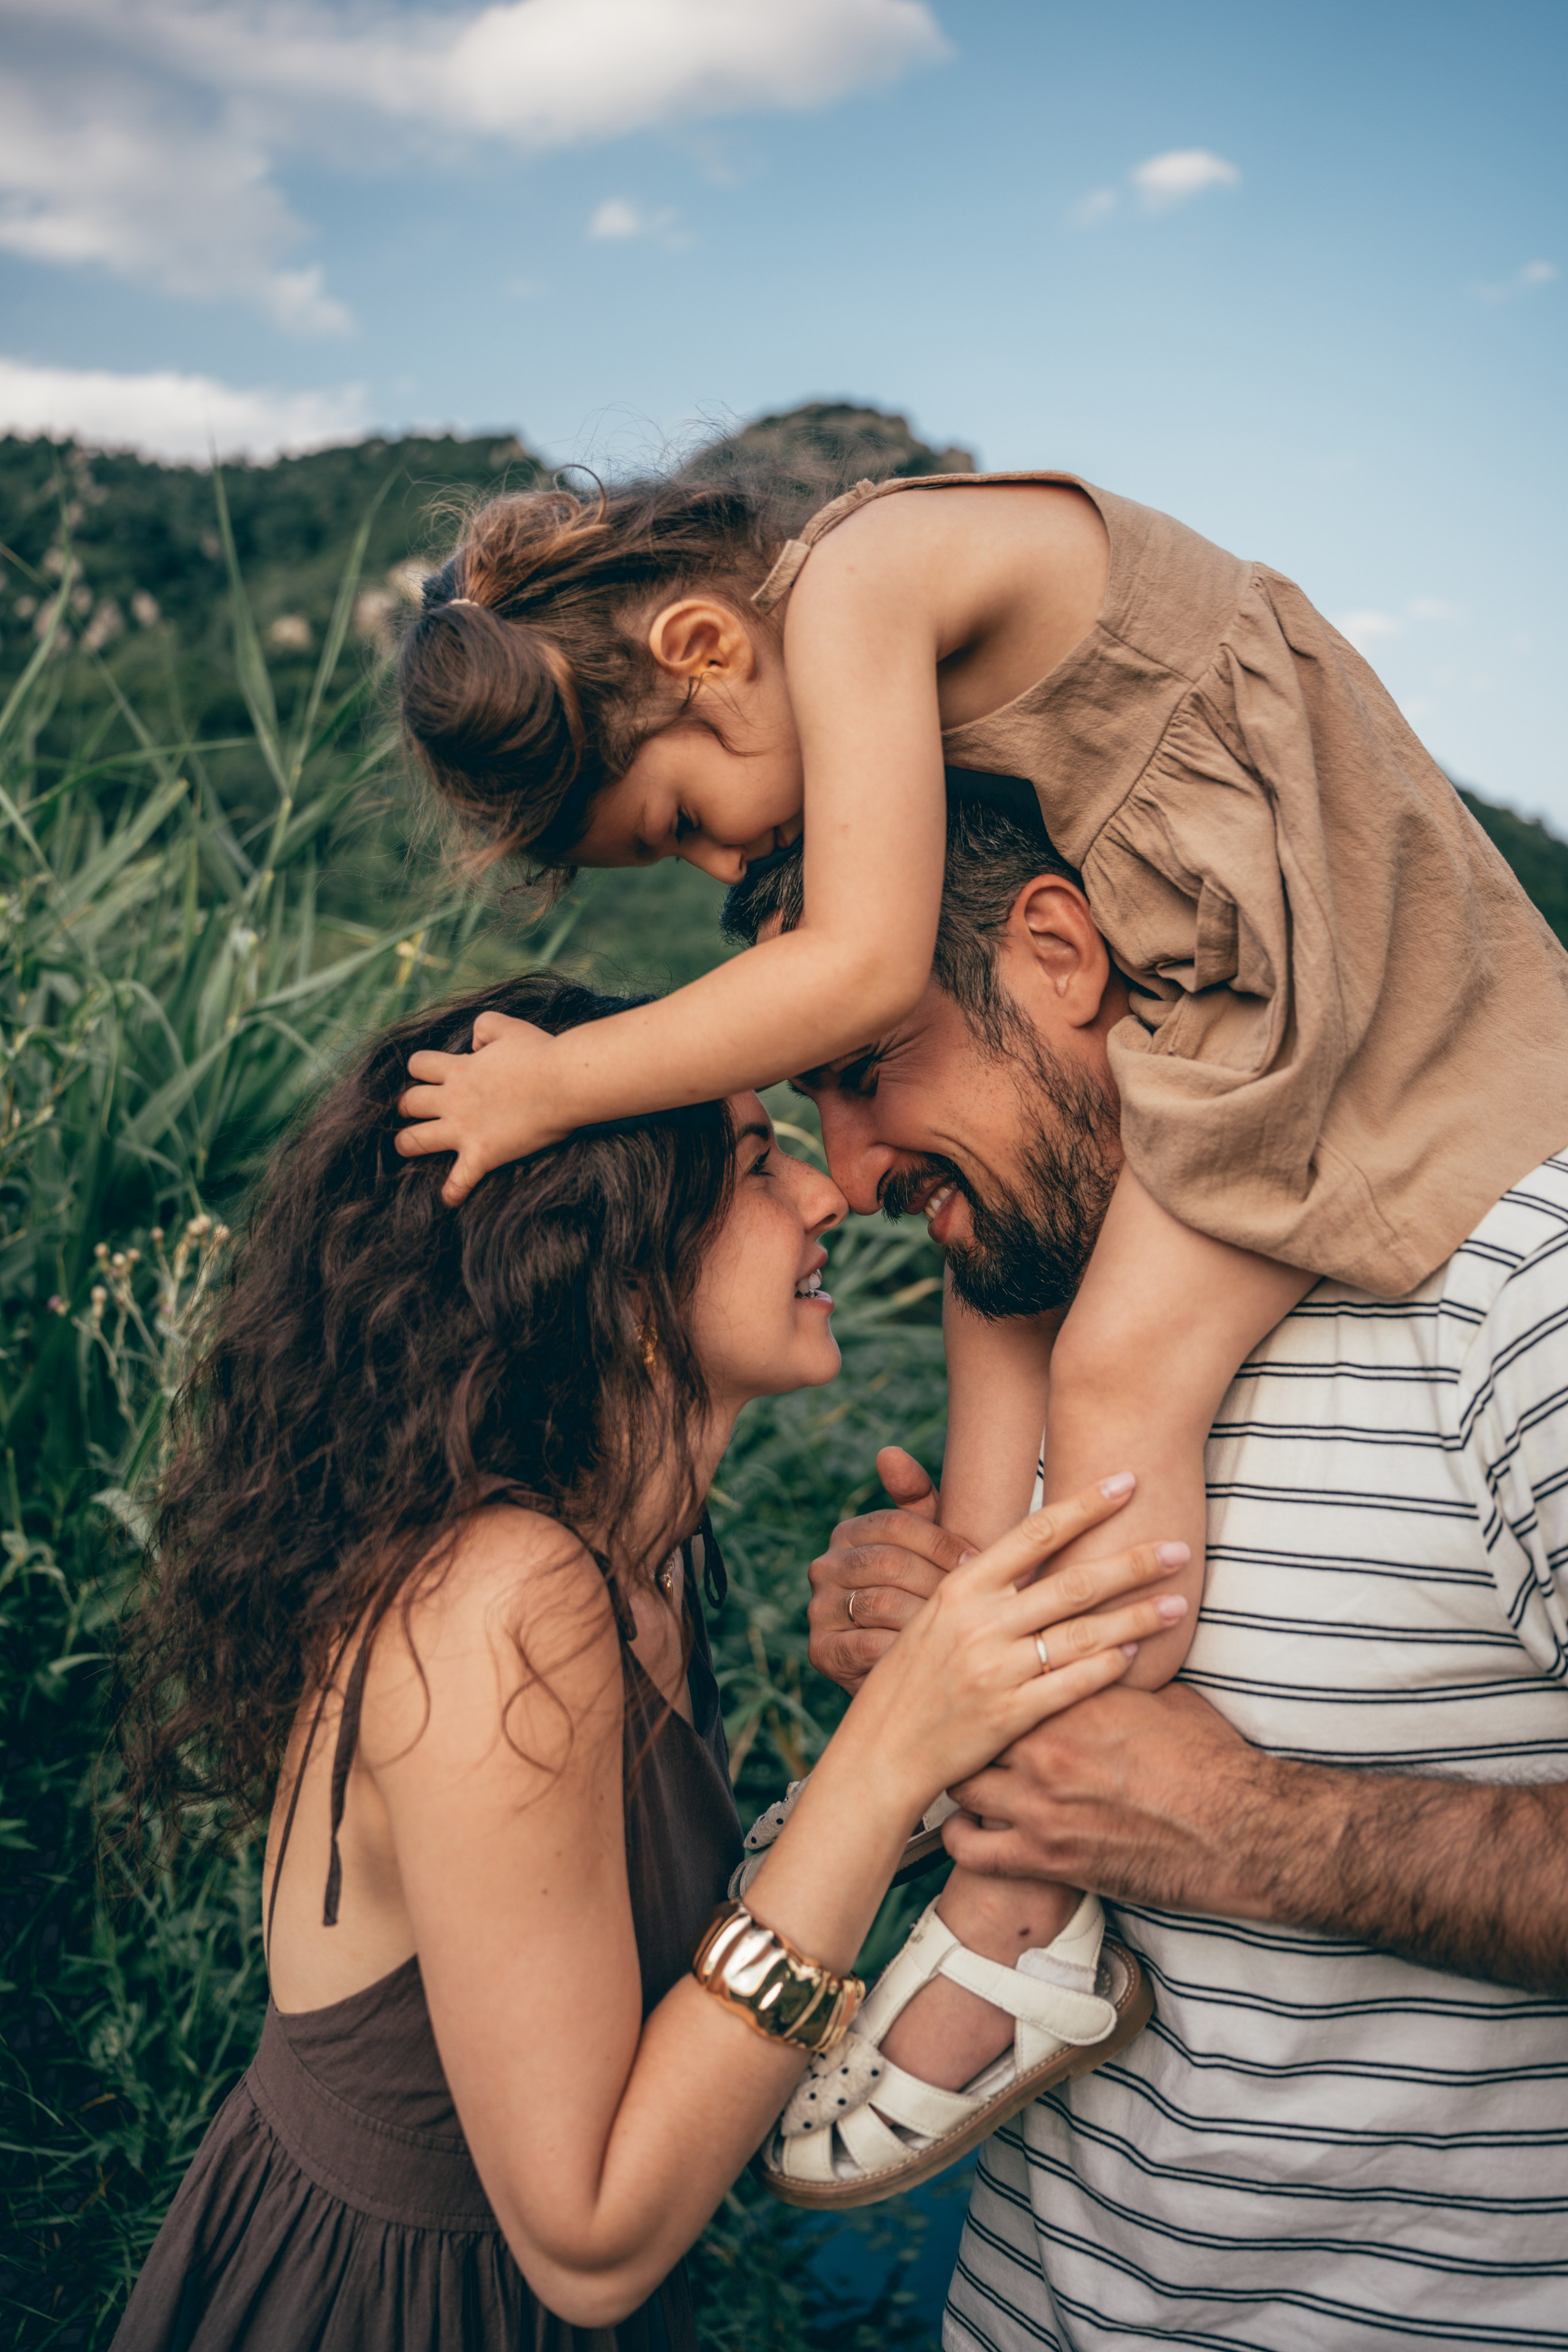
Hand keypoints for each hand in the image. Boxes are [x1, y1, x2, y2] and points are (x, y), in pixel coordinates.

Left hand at [396, 1011, 565, 1204]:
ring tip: (407, 1147)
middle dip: (406, 1106)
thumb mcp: (508, 1027)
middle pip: (408, 1103)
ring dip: (407, 1144)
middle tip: (412, 1111)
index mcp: (459, 1068)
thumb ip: (484, 1027)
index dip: (419, 1069)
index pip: (418, 1064)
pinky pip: (459, 1181)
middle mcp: (454, 1099)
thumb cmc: (541, 1053)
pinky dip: (452, 1192)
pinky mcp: (483, 1155)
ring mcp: (465, 1129)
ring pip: (414, 1141)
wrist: (563, 1083)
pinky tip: (449, 1200)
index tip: (428, 1075)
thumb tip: (474, 1043)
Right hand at [808, 1447, 973, 1693]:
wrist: (913, 1673)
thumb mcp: (930, 1547)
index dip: (941, 1542)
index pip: (895, 1524)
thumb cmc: (928, 1596)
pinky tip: (936, 1657)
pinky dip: (906, 1651)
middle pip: (887, 1562)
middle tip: (978, 1600)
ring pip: (879, 1603)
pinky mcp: (820, 1651)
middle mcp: (823, 1567)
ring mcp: (817, 1609)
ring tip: (964, 1628)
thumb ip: (918, 1500)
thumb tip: (888, 1452)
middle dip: (938, 1581)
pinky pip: (867, 1645)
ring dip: (927, 1617)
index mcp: (848, 1533)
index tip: (979, 1561)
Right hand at [839, 1477, 1190, 1816]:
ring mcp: (996, 1670)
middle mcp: (980, 1622)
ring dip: (1136, 1617)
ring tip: (1178, 1604)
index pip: (1035, 1533)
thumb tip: (1026, 1545)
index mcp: (960, 1588)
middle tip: (1180, 1549)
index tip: (1127, 1481)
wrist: (882, 1751)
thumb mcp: (930, 1615)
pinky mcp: (1011, 1715)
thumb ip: (978, 1581)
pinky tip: (1137, 1653)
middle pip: (1073, 1582)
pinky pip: (1073, 1684)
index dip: (1086, 1505)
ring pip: (1082, 1634)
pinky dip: (1109, 1666)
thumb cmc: (909, 1677)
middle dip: (1133, 1562)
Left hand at [941, 1683, 1285, 1916]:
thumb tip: (1101, 1650)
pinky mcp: (1046, 1858)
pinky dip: (961, 1839)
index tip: (987, 1681)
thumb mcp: (1159, 1697)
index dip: (994, 1679)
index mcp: (1072, 1699)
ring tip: (966, 1774)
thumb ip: (1112, 1677)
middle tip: (971, 1731)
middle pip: (975, 1728)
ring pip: (964, 1783)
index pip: (1006, 1675)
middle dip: (972, 1729)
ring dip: (965, 1777)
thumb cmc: (1207, 1759)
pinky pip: (972, 1851)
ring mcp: (1041, 1805)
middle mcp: (1046, 1748)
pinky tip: (967, 1828)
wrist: (1239, 1828)